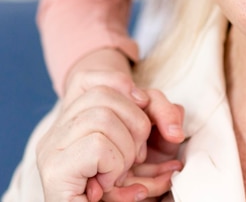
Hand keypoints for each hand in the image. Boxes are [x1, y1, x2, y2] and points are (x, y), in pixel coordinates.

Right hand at [38, 77, 183, 200]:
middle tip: (135, 156)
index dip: (125, 88)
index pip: (94, 79)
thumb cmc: (121, 184)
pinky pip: (98, 146)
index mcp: (72, 122)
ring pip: (102, 118)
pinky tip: (107, 183)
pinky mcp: (55, 173)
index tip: (142, 111)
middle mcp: (56, 133)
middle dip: (135, 124)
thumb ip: (160, 116)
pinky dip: (114, 165)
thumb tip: (176, 132)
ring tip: (119, 172)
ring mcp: (51, 151)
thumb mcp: (144, 141)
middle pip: (103, 95)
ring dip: (125, 151)